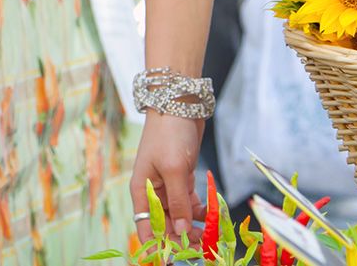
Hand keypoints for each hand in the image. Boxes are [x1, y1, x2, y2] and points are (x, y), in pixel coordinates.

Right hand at [130, 112, 203, 244]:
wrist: (179, 106)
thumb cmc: (169, 135)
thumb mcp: (174, 169)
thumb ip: (179, 202)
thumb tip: (184, 232)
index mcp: (142, 191)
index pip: (145, 227)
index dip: (157, 246)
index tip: (173, 260)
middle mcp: (153, 193)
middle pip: (166, 226)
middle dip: (183, 240)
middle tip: (204, 250)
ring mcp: (169, 187)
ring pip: (181, 218)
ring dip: (195, 229)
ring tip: (213, 239)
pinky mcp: (182, 180)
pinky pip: (191, 205)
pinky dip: (201, 214)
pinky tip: (214, 218)